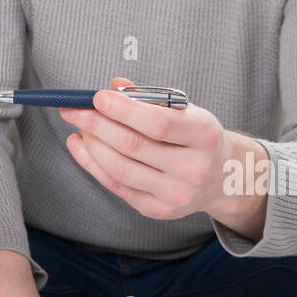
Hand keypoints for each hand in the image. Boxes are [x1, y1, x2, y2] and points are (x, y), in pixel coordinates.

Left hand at [60, 76, 236, 219]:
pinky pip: (117, 187)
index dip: (123, 109)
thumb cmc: (196, 136)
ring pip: (120, 169)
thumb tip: (113, 86)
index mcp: (205, 136)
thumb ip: (149, 97)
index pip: (158, 123)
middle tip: (73, 109)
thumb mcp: (185, 110)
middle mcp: (194, 169)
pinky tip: (81, 147)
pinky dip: (93, 165)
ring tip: (78, 127)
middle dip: (96, 124)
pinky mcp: (159, 210)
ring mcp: (177, 194)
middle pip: (133, 146)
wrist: (223, 176)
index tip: (97, 97)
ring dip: (91, 145)